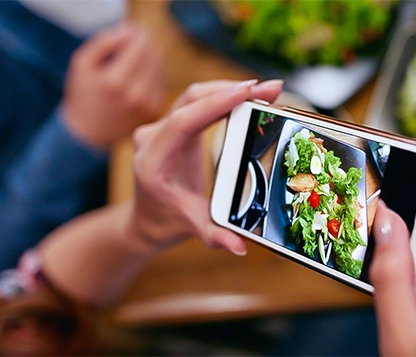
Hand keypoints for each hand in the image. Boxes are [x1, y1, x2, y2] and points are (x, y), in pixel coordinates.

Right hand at [62, 24, 165, 147]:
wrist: (89, 132)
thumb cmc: (84, 93)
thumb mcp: (82, 63)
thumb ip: (103, 42)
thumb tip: (129, 31)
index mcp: (115, 82)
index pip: (140, 46)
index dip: (136, 34)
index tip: (129, 32)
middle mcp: (136, 95)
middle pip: (153, 55)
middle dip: (144, 45)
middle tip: (133, 44)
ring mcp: (148, 105)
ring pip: (160, 67)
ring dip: (150, 57)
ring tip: (133, 59)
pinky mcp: (156, 111)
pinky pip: (161, 82)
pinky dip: (153, 73)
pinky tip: (139, 75)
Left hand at [129, 79, 283, 254]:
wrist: (145, 220)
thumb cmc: (166, 223)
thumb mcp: (191, 228)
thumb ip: (214, 237)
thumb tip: (240, 247)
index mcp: (152, 161)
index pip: (183, 121)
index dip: (215, 104)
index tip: (247, 93)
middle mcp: (152, 138)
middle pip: (192, 100)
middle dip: (231, 91)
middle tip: (270, 89)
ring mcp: (159, 129)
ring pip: (195, 97)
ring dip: (229, 91)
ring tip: (265, 92)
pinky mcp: (171, 125)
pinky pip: (197, 103)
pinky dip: (222, 98)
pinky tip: (247, 98)